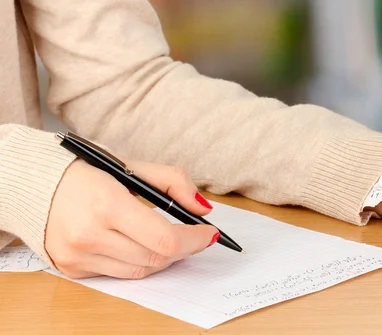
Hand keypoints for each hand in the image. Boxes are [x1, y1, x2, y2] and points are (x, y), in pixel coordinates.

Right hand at [47, 159, 218, 278]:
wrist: (32, 184)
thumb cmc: (87, 173)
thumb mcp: (132, 166)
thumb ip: (173, 182)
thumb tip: (204, 209)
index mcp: (107, 204)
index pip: (165, 239)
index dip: (195, 240)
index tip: (211, 233)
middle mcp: (89, 235)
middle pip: (156, 259)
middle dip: (184, 249)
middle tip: (196, 236)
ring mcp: (78, 256)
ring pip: (140, 271)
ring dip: (163, 258)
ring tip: (169, 239)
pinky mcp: (72, 269)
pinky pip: (119, 274)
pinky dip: (136, 261)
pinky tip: (137, 244)